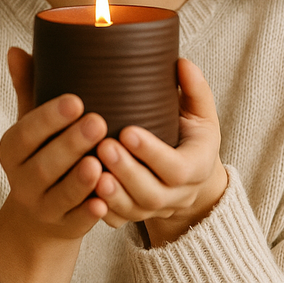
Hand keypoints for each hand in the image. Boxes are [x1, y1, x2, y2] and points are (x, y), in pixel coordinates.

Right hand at [0, 47, 108, 282]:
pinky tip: (105, 200)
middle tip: (99, 121)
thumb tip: (16, 49)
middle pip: (43, 165)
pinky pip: (76, 221)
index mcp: (12, 149)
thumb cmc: (43, 152)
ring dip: (80, 180)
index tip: (76, 99)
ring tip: (101, 162)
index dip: (48, 118)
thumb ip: (29, 87)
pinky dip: (89, 213)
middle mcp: (22, 181)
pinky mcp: (64, 227)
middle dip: (70, 144)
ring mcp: (42, 207)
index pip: (25, 133)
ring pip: (60, 195)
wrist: (40, 212)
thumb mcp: (32, 123)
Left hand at [93, 58, 228, 246]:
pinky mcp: (137, 216)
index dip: (152, 152)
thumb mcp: (201, 114)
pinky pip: (118, 220)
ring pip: (133, 210)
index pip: (176, 167)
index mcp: (197, 167)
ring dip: (111, 193)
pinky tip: (83, 192)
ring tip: (88, 170)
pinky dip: (101, 209)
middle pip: (152, 193)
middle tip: (102, 146)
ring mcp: (156, 210)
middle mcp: (179, 194)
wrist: (190, 176)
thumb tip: (182, 62)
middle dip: (126, 171)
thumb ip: (195, 90)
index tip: (127, 130)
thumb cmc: (191, 135)